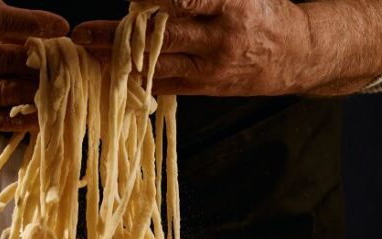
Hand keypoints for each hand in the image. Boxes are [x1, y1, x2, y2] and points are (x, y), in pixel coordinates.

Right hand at [0, 1, 68, 130]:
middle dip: (40, 61)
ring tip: (61, 86)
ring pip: (3, 92)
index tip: (61, 27)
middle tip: (68, 62)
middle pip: (3, 61)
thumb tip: (39, 35)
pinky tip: (43, 113)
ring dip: (37, 90)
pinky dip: (22, 118)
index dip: (30, 23)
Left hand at [71, 0, 381, 96]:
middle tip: (83, 32)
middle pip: (162, 35)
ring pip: (159, 65)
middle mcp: (222, 39)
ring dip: (118, 60)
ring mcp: (213, 68)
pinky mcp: (207, 88)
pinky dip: (137, 79)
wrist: (298, 54)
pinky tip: (111, 73)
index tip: (131, 0)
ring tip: (88, 52)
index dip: (155, 0)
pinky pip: (167, 85)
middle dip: (118, 34)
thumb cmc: (263, 13)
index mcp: (234, 5)